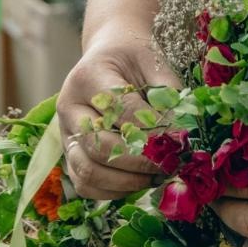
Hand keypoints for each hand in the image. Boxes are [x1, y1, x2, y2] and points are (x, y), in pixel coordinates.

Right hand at [58, 28, 179, 199]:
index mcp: (87, 77)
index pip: (119, 109)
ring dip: (127, 181)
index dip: (151, 128)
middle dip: (140, 160)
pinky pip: (85, 184)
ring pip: (88, 170)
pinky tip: (139, 181)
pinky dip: (114, 191)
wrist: (108, 55)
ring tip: (157, 175)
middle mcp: (69, 107)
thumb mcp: (153, 62)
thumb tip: (182, 133)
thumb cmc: (133, 58)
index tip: (179, 139)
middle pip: (99, 144)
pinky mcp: (69, 154)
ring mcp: (65, 133)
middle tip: (170, 163)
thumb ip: (167, 93)